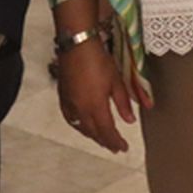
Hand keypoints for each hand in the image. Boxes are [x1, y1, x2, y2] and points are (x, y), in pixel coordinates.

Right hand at [56, 37, 135, 152]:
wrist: (77, 44)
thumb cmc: (97, 59)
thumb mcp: (116, 80)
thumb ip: (123, 102)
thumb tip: (129, 120)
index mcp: (96, 106)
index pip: (107, 132)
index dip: (115, 142)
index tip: (123, 148)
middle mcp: (81, 109)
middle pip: (94, 133)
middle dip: (105, 141)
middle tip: (113, 147)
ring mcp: (70, 103)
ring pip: (81, 127)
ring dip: (92, 136)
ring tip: (100, 139)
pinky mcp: (63, 97)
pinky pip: (70, 118)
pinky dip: (78, 126)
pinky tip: (81, 125)